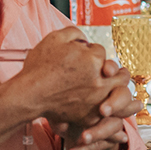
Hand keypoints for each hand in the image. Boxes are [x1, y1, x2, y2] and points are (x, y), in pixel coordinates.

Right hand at [13, 27, 128, 127]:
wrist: (28, 95)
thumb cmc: (39, 68)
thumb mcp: (55, 38)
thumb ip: (75, 33)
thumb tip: (85, 39)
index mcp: (94, 60)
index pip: (101, 52)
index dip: (92, 52)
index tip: (84, 56)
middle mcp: (99, 81)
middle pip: (122, 75)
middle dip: (117, 71)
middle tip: (115, 72)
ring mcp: (96, 100)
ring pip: (121, 95)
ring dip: (120, 90)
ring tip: (118, 89)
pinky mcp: (90, 116)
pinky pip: (110, 115)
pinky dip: (111, 110)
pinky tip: (109, 107)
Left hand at [55, 59, 140, 149]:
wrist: (64, 123)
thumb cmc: (61, 100)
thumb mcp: (59, 94)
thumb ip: (65, 91)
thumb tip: (71, 90)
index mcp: (105, 83)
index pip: (118, 74)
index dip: (114, 71)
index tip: (107, 71)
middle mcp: (114, 100)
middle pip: (125, 96)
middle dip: (116, 103)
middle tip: (103, 110)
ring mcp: (114, 120)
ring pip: (115, 125)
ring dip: (99, 132)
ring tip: (83, 138)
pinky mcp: (109, 139)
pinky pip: (103, 145)